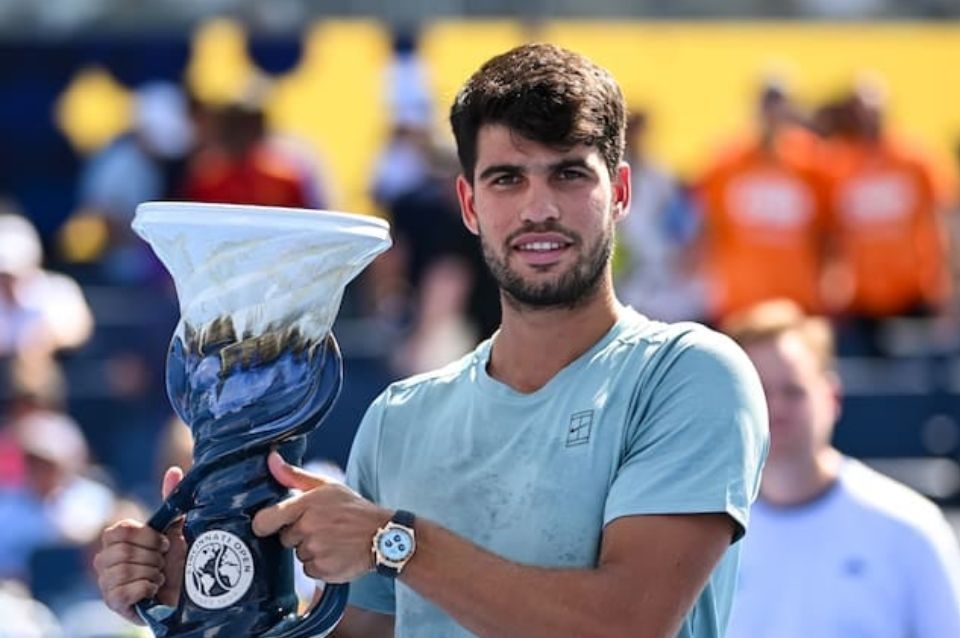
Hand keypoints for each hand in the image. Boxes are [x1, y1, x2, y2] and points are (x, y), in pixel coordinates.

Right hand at [93, 466, 187, 623]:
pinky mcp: (113, 603)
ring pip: (124, 571)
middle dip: (152, 557)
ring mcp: (106, 583)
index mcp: (117, 540)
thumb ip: (171, 501)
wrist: (188, 594)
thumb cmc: (179, 560)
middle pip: (123, 551)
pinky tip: (153, 590)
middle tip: (163, 563)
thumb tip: (175, 470)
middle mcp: (105, 560)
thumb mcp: (177, 529)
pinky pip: (124, 591)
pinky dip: (146, 589)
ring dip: (152, 574)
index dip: (146, 537)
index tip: (164, 543)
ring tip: (160, 577)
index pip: (120, 530)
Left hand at [253, 451, 388, 582]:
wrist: (383, 536)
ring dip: (310, 549)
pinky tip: (334, 553)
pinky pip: (309, 570)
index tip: (269, 525)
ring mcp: (315, 550)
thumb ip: (294, 476)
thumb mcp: (326, 486)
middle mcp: (308, 528)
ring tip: (331, 539)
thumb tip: (272, 459)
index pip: (265, 520)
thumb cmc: (353, 509)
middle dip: (298, 534)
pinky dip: (319, 564)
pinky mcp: (323, 569)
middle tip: (320, 527)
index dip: (264, 524)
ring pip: (298, 554)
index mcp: (306, 505)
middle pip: (285, 538)